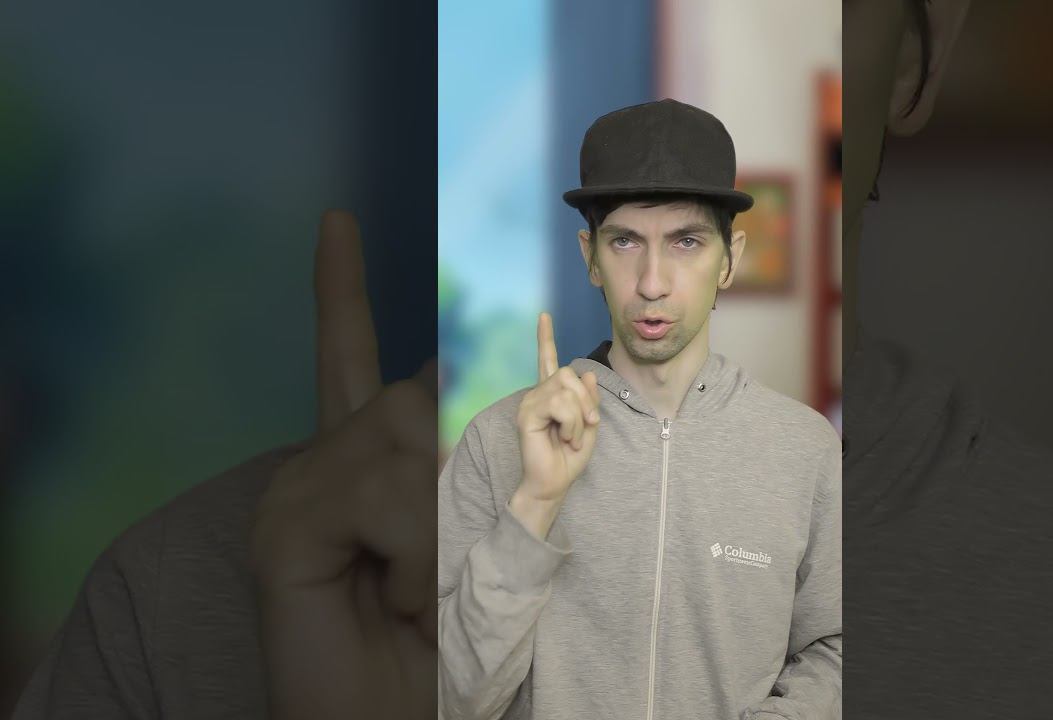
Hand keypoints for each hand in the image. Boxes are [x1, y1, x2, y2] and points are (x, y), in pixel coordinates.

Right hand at [249, 210, 436, 719]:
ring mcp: (298, 488)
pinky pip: (385, 491)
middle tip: (442, 573)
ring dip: (447, 529)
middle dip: (464, 480)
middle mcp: (322, 463)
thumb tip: (462, 381)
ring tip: (418, 594)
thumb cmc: (439, 649)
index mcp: (365, 467)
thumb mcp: (477, 543)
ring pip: (410, 438)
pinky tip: (396, 593)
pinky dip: (421, 550)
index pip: (350, 359)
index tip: (337, 224)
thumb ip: (470, 464)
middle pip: (417, 399)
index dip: (342, 293)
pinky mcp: (286, 522)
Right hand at [510, 313, 600, 535]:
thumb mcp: (590, 425)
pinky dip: (572, 423)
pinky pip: (561, 405)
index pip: (548, 360)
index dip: (545, 338)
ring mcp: (530, 402)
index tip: (544, 316)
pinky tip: (566, 437)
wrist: (554, 483)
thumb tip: (586, 372)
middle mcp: (538, 394)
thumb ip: (590, 399)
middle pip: (569, 373)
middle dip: (587, 400)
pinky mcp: (528, 414)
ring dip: (581, 417)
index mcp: (552, 395)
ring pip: (567, 390)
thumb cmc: (570, 457)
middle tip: (589, 425)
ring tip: (573, 436)